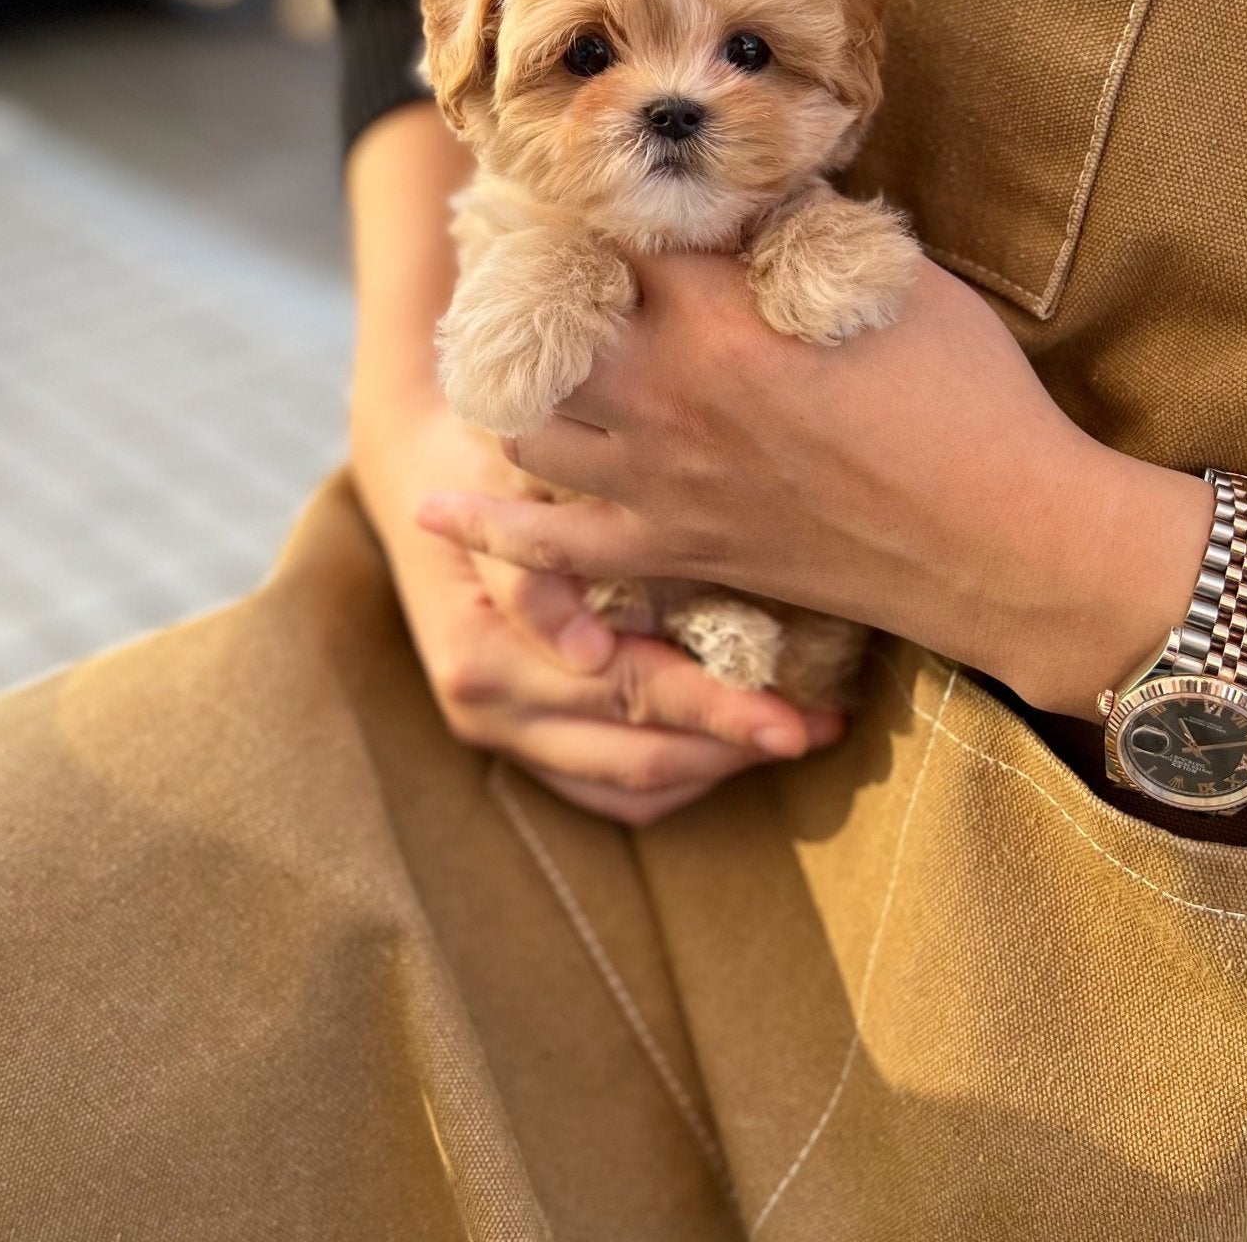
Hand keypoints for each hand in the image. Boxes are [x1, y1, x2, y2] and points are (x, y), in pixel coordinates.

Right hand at [352, 390, 841, 824]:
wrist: (424, 479)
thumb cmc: (489, 456)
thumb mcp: (518, 469)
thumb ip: (554, 541)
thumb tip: (609, 623)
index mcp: (485, 646)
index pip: (621, 692)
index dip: (714, 707)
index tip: (794, 713)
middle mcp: (485, 705)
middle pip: (634, 752)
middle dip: (736, 743)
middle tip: (822, 725)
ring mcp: (498, 732)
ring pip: (628, 785)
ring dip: (719, 766)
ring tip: (801, 730)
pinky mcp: (518, 742)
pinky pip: (611, 790)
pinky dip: (681, 775)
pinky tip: (739, 741)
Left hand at [416, 253, 1213, 718]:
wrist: (1005, 542)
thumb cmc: (971, 399)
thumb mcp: (889, 279)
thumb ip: (797, 235)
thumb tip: (746, 199)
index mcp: (715, 311)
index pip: (610, 229)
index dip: (586, 195)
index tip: (567, 168)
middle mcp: (664, 393)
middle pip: (539, 322)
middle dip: (517, 278)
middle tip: (508, 247)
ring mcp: (661, 481)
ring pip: (528, 424)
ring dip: (503, 381)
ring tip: (493, 346)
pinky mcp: (679, 549)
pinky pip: (558, 551)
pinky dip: (490, 527)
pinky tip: (433, 503)